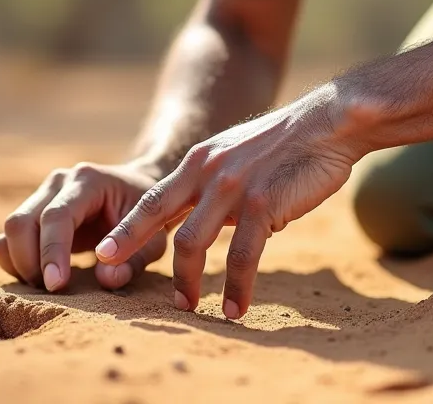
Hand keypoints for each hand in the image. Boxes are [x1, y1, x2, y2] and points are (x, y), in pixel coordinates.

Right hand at [0, 161, 166, 291]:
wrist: (138, 190)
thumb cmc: (149, 216)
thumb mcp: (153, 238)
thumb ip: (133, 259)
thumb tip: (105, 279)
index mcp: (88, 181)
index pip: (57, 216)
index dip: (51, 252)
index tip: (56, 286)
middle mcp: (58, 182)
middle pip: (21, 222)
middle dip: (30, 263)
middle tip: (54, 291)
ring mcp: (42, 194)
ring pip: (9, 230)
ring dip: (20, 264)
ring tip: (49, 284)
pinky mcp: (33, 210)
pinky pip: (7, 237)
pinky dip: (14, 261)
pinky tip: (39, 275)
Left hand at [93, 89, 359, 319]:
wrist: (328, 124)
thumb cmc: (287, 146)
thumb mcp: (237, 156)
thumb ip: (217, 186)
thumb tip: (215, 224)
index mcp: (199, 160)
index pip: (153, 198)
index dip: (127, 227)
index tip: (105, 252)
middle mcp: (208, 171)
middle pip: (161, 219)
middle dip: (140, 254)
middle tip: (125, 284)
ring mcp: (233, 186)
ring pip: (194, 243)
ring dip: (189, 282)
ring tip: (190, 308)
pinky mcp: (262, 204)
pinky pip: (242, 256)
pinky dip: (236, 287)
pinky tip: (236, 308)